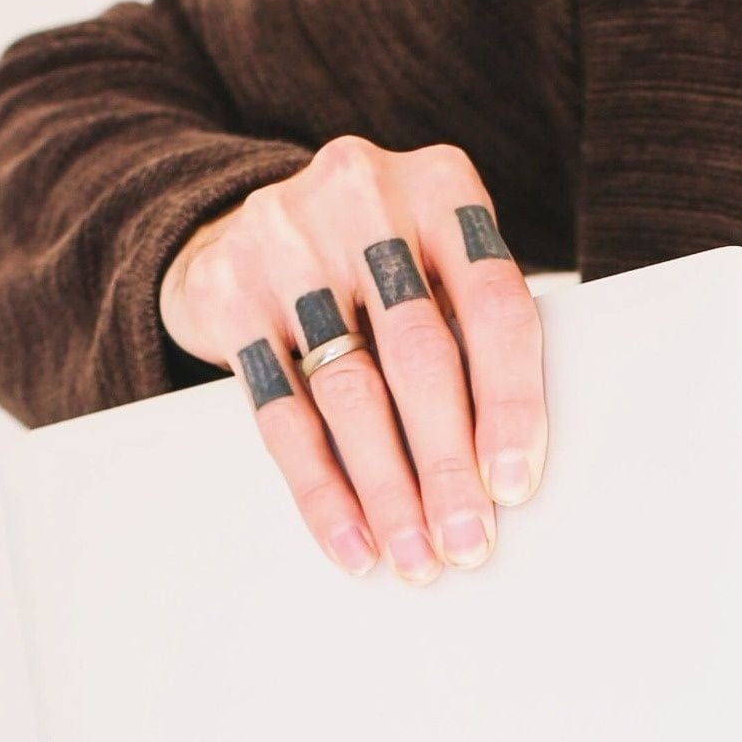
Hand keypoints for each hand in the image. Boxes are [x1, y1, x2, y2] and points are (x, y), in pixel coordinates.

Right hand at [159, 136, 547, 584]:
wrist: (237, 225)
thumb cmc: (371, 264)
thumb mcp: (432, 261)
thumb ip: (471, 329)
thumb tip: (507, 474)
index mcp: (440, 185)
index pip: (495, 304)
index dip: (510, 403)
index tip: (515, 485)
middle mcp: (363, 196)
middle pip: (419, 354)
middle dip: (447, 465)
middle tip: (468, 542)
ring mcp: (285, 238)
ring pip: (349, 390)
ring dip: (387, 491)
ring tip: (414, 556)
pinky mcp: (226, 289)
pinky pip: (281, 412)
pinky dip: (320, 488)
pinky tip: (351, 539)